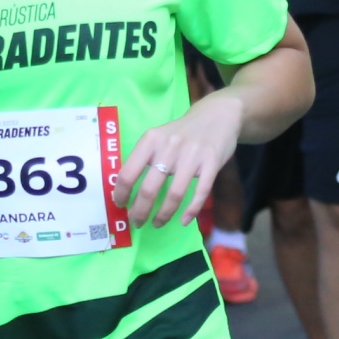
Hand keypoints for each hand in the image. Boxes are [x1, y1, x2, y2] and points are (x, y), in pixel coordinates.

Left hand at [118, 96, 242, 226]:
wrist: (218, 115)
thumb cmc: (182, 132)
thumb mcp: (159, 137)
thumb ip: (145, 158)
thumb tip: (125, 189)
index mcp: (151, 140)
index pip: (128, 173)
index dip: (121, 194)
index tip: (121, 205)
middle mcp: (169, 147)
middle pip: (149, 189)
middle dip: (140, 212)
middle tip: (137, 222)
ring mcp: (192, 155)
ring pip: (174, 194)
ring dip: (163, 215)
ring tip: (157, 223)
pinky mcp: (212, 162)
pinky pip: (200, 192)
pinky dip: (191, 210)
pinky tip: (184, 220)